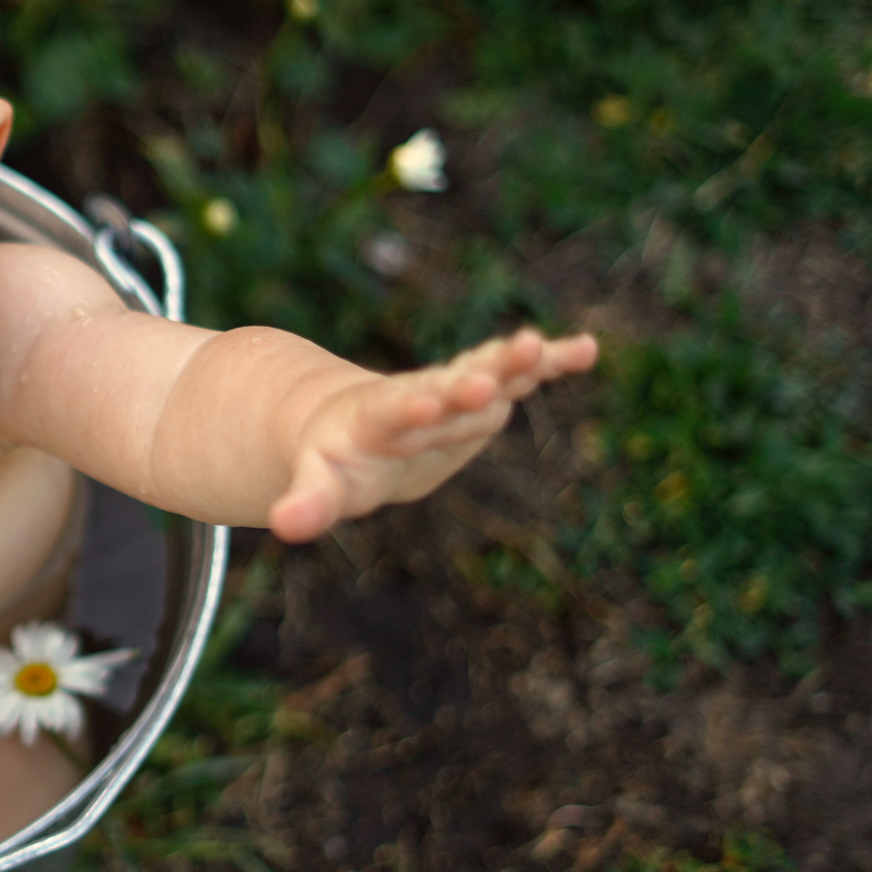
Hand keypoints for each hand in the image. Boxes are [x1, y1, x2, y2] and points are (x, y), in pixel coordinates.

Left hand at [265, 327, 597, 542]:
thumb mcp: (322, 484)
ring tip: (539, 348)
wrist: (364, 428)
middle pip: (445, 387)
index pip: (393, 411)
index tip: (422, 403)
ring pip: (488, 371)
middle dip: (464, 385)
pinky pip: (522, 373)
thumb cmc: (341, 461)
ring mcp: (456, 388)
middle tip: (483, 379)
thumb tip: (284, 523)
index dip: (409, 409)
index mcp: (377, 416)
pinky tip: (587, 349)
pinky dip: (552, 361)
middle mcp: (421, 394)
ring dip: (513, 363)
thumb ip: (308, 501)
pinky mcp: (484, 390)